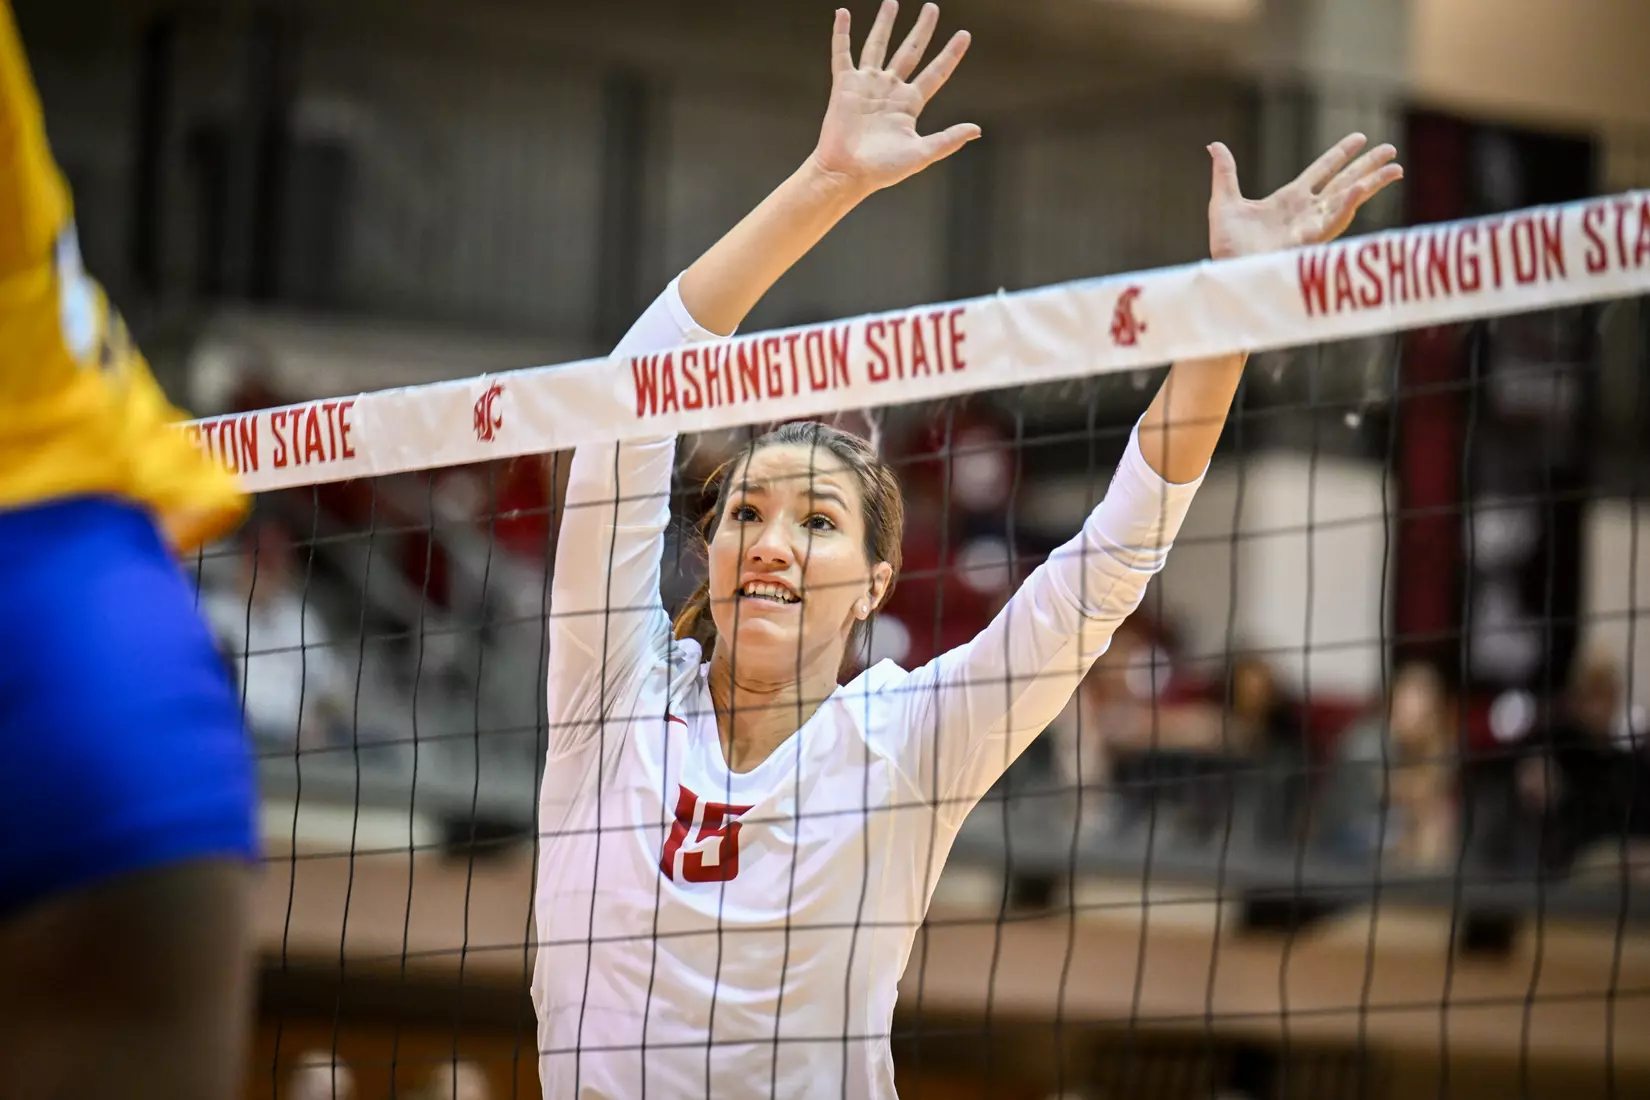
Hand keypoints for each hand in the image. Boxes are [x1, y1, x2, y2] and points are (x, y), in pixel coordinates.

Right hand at [809, 2, 979, 196]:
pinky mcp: (845, 85)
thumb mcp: (921, 154)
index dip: (950, 54)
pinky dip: (842, 34)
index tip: (964, 35)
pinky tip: (842, 14)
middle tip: (932, 7)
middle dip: (922, 30)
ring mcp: (867, 85)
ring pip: (879, 46)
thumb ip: (948, 139)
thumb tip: (976, 129)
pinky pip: (843, 54)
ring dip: (885, 24)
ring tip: (892, 2)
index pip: (936, 72)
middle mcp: (890, 90)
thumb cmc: (882, 169)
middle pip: (910, 51)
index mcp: (910, 104)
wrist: (847, 172)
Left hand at [1206, 133, 1402, 260]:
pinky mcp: (1310, 243)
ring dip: (1371, 184)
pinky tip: (1361, 190)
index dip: (1341, 154)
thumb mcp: (1224, 203)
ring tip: (1396, 169)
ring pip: (1348, 201)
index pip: (1322, 171)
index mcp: (1290, 200)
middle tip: (1392, 149)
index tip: (1361, 138)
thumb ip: (1226, 173)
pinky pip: (1332, 222)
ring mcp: (1311, 227)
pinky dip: (1347, 206)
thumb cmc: (1227, 246)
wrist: (1226, 272)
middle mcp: (1307, 212)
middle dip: (1368, 166)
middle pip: (1344, 183)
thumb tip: (1215, 145)